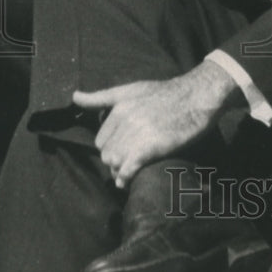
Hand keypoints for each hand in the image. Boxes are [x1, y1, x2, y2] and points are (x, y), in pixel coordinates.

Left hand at [72, 60, 238, 188]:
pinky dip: (125, 179)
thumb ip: (101, 97)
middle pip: (107, 154)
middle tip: (128, 163)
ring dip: (121, 171)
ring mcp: (137, 134)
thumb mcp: (131, 90)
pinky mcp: (150, 148)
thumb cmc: (165, 94)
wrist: (197, 97)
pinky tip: (127, 182)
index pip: (101, 141)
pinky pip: (128, 170)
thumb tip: (74, 97)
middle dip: (115, 161)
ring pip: (116, 164)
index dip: (111, 148)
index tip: (122, 151)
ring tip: (129, 172)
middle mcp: (125, 120)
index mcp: (119, 107)